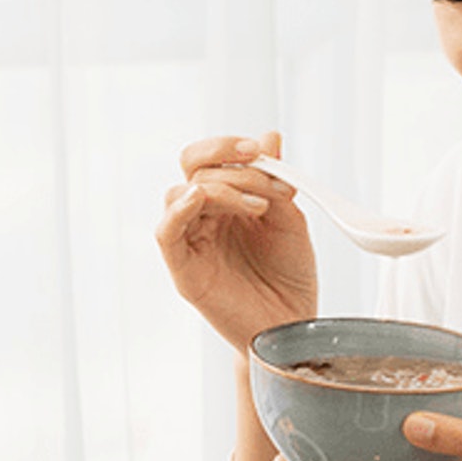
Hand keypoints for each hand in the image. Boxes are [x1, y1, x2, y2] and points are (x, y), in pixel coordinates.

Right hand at [156, 132, 318, 352]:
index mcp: (226, 202)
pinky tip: (200, 199)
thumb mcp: (290, 219)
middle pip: (192, 168)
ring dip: (221, 188)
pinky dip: (179, 211)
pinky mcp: (185, 270)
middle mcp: (204, 218)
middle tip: (258, 164)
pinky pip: (166, 234)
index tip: (259, 150)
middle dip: (225, 159)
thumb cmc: (289, 277)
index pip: (209, 159)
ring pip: (180, 194)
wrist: (294, 324)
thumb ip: (275, 181)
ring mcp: (192, 242)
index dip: (229, 146)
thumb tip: (269, 136)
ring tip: (258, 206)